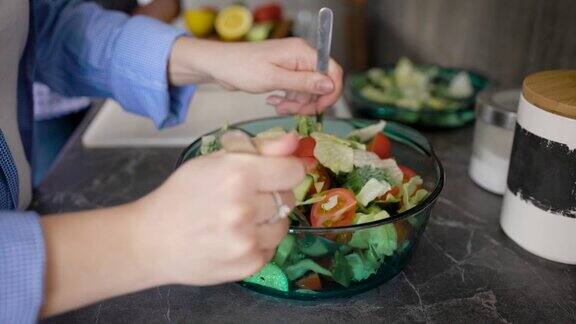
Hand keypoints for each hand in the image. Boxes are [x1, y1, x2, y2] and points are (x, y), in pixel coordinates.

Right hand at [134, 133, 304, 284]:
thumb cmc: (182, 194)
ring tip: (239, 220)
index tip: (272, 174)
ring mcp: (248, 241)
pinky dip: (258, 243)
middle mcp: (246, 208)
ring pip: (283, 225)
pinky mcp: (248, 266)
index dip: (284, 170)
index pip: (293, 171)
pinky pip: (271, 248)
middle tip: (244, 198)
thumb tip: (294, 141)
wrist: (153, 241)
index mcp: (238, 175)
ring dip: (268, 221)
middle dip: (271, 195)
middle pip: (288, 198)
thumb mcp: (214, 160)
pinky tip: (234, 238)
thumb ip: (258, 148)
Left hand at [169, 37, 342, 114]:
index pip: (332, 70)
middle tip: (291, 111)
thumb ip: (303, 82)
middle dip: (309, 102)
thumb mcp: (273, 78)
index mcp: (302, 52)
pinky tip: (274, 102)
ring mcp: (293, 65)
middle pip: (321, 84)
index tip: (319, 109)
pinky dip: (288, 100)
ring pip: (309, 91)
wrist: (219, 66)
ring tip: (278, 107)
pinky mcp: (285, 74)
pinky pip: (296, 91)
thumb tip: (330, 85)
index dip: (331, 92)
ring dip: (296, 104)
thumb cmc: (241, 68)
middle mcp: (301, 56)